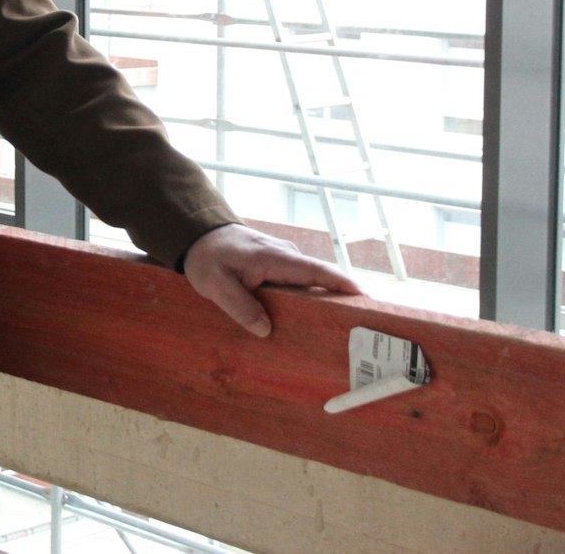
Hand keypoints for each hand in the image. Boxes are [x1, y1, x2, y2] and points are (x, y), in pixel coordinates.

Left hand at [182, 223, 363, 337]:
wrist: (200, 235)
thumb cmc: (208, 258)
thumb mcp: (216, 285)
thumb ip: (240, 306)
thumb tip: (266, 330)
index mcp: (276, 259)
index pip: (316, 271)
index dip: (341, 284)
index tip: (364, 299)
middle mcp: (287, 257)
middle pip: (323, 278)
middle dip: (343, 299)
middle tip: (360, 325)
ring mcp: (286, 260)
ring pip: (313, 282)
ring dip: (327, 301)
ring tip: (341, 329)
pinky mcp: (281, 266)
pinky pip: (302, 283)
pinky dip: (311, 298)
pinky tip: (313, 320)